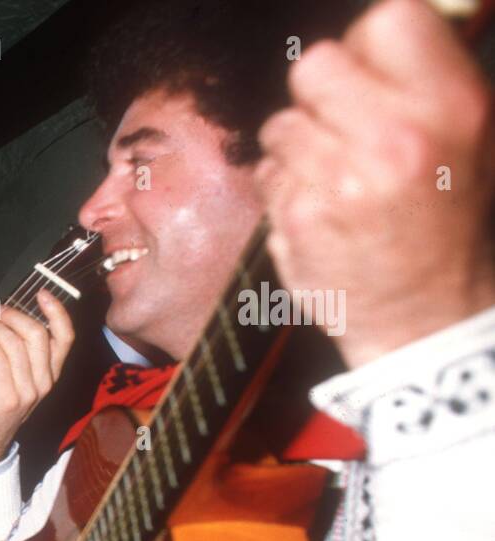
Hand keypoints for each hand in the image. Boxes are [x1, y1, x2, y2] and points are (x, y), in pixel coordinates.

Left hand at [0, 289, 72, 465]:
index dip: (56, 312)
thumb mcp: (21, 379)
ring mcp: (27, 392)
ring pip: (15, 344)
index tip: (41, 294)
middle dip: (14, 315)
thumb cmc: (0, 405)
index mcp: (51, 374)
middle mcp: (44, 383)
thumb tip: (9, 316)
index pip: (65, 338)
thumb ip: (23, 353)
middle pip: (37, 334)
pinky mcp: (6, 399)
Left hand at [258, 0, 494, 368]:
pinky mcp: (298, 215)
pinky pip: (267, 172)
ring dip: (297, 145)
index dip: (367, 43)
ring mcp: (342, 177)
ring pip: (281, 122)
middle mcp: (396, 134)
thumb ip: (423, 80)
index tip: (367, 74)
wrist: (427, 315)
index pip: (388, 18)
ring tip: (334, 177)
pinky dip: (283, 188)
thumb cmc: (444, 220)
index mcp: (451, 104)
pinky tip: (318, 210)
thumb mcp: (469, 139)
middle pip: (316, 62)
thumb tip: (375, 29)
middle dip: (320, 94)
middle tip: (342, 129)